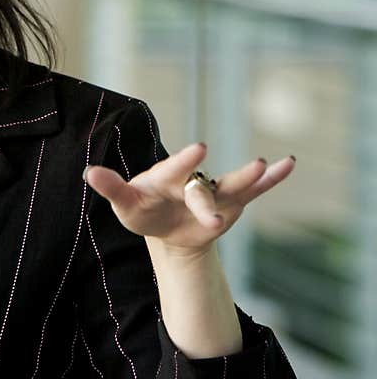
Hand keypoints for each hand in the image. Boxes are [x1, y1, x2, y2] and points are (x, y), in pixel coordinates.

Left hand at [84, 143, 295, 254]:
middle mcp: (192, 180)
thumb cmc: (144, 212)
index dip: (184, 161)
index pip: (173, 170)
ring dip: (248, 177)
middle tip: (215, 200)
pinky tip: (288, 164)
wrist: (169, 228)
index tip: (200, 149)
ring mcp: (214, 190)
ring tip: (262, 165)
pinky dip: (272, 179)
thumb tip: (89, 173)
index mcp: (164, 178)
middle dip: (205, 196)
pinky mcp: (233, 202)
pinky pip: (255, 190)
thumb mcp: (126, 206)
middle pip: (200, 188)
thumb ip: (113, 189)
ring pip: (232, 184)